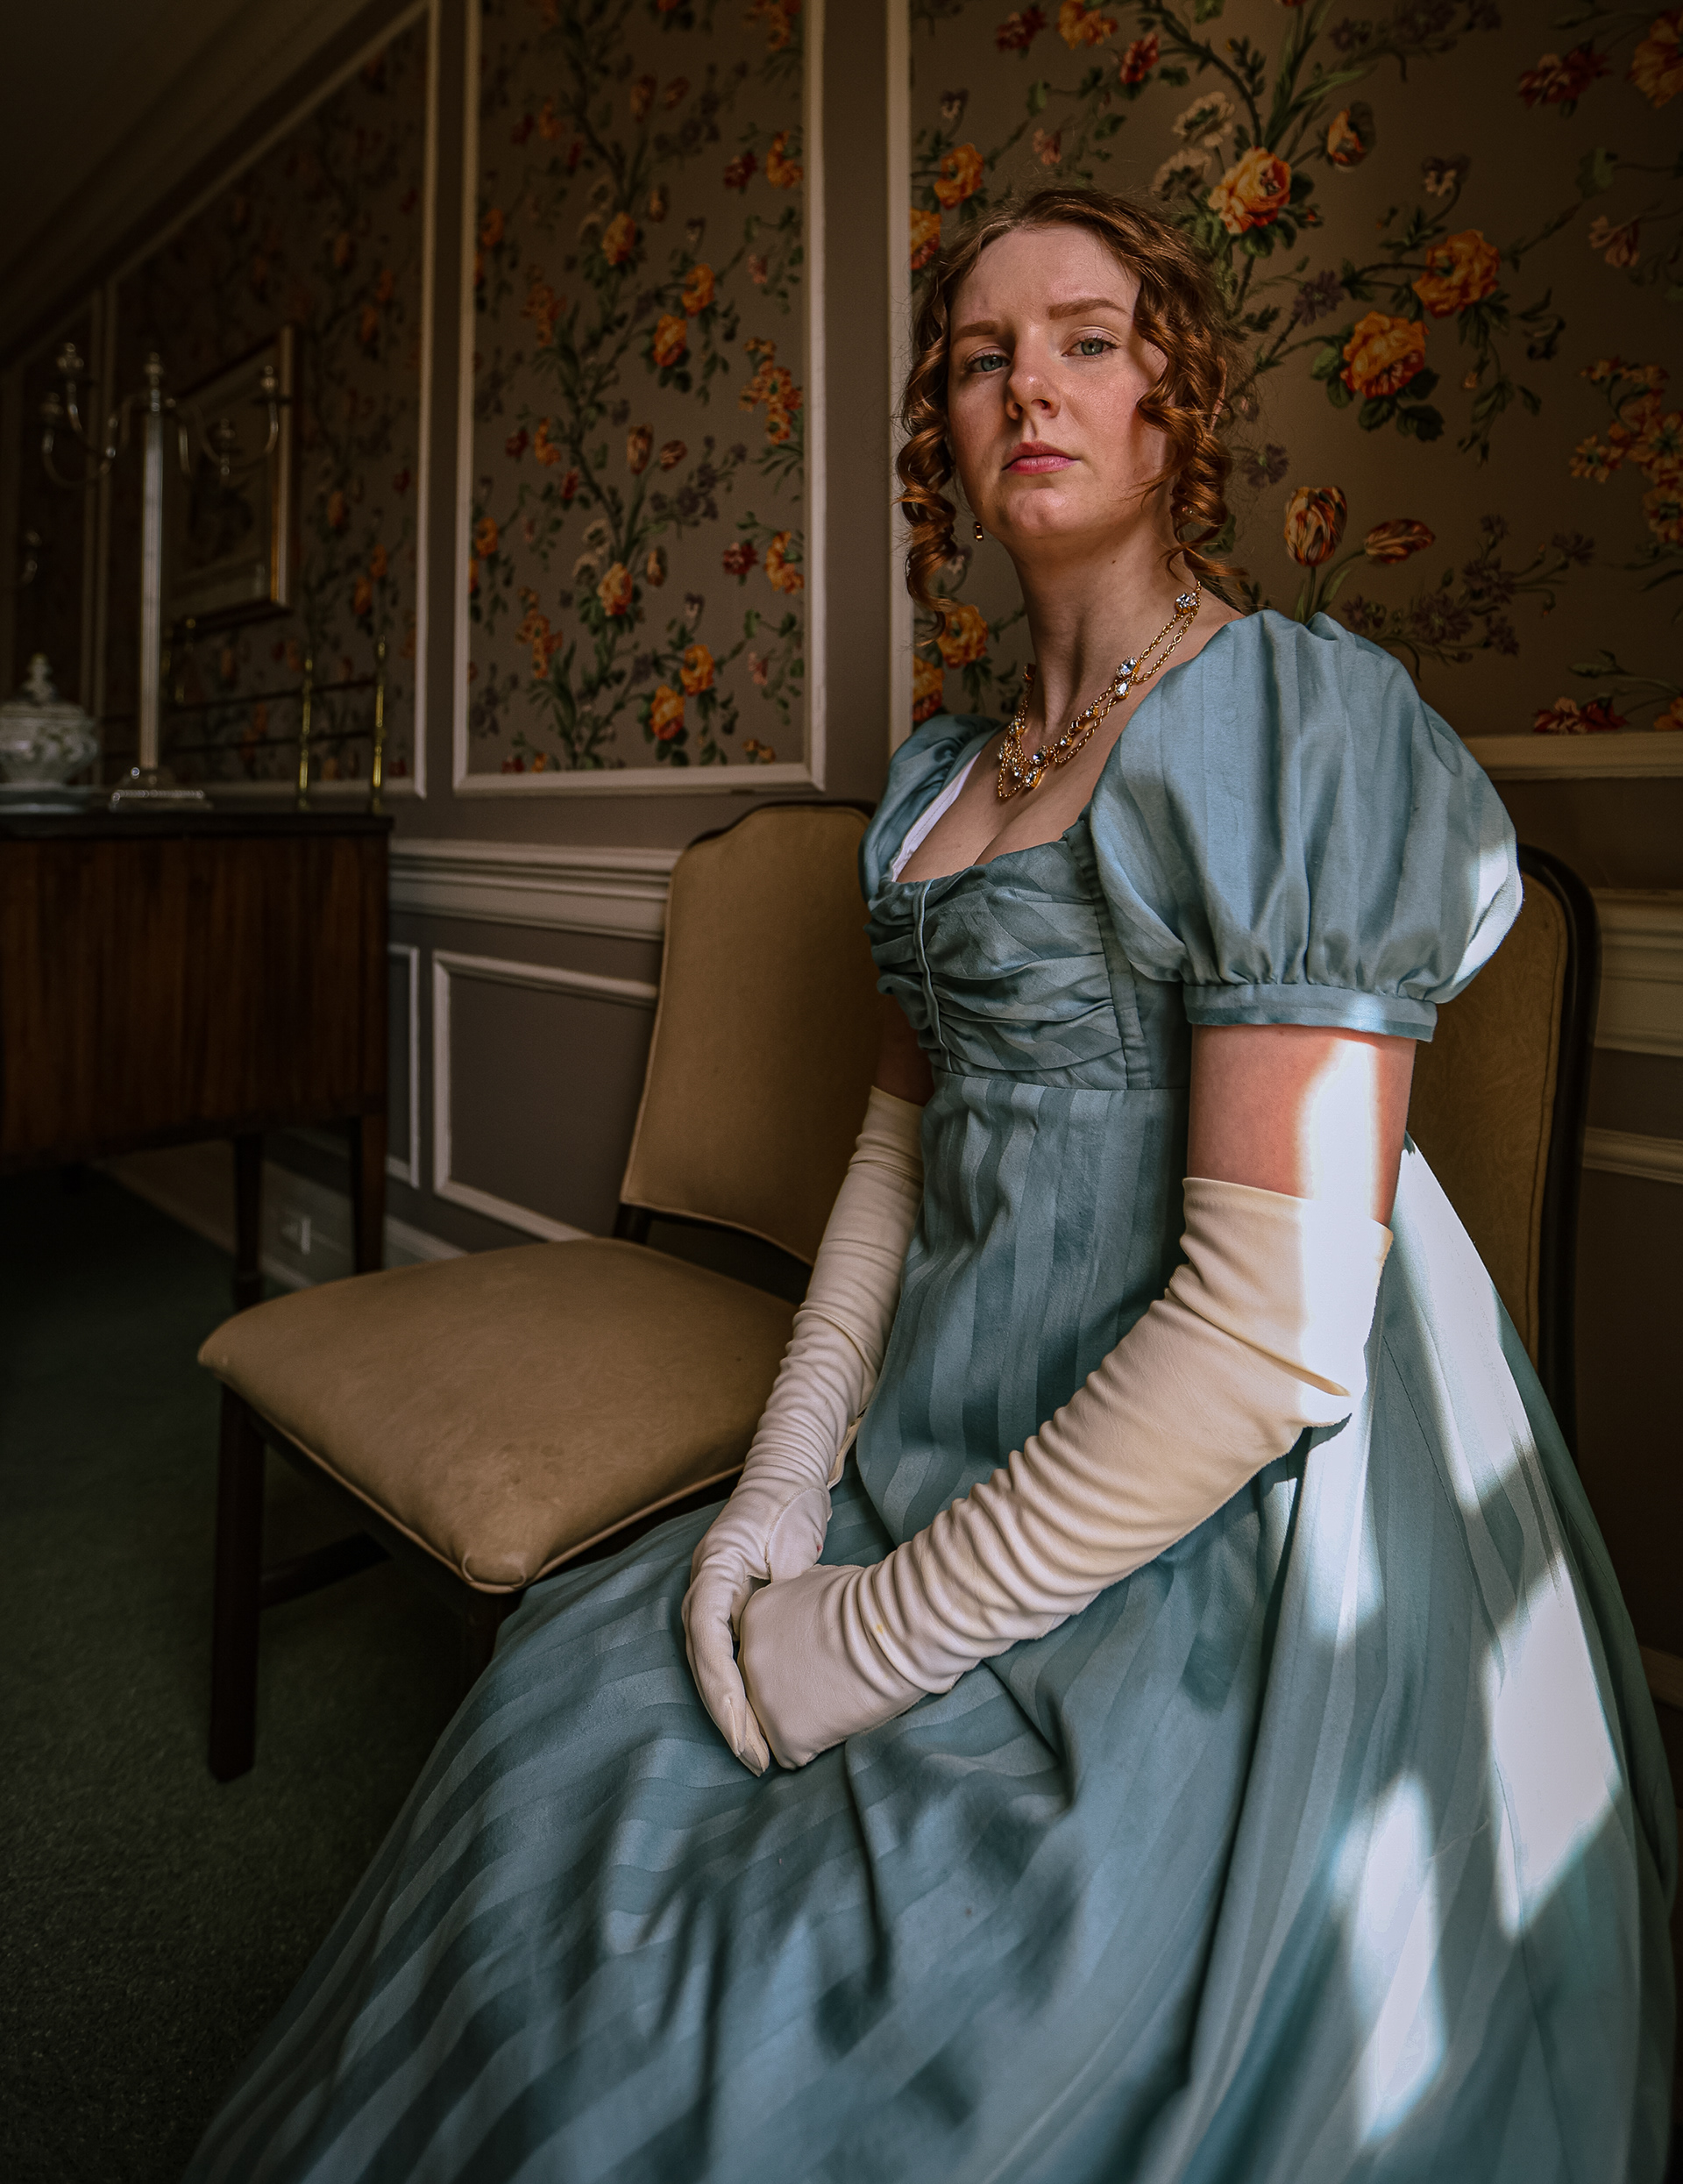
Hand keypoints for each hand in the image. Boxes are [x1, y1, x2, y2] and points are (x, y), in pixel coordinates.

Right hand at [682, 1479, 830, 1775]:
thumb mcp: (788, 1537)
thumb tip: (787, 1625)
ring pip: (712, 1666)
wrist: (785, 1477)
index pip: (707, 1641)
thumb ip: (783, 1579)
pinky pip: (728, 1658)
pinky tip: (757, 1723)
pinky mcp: (731, 1608)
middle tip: (752, 1758)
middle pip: (705, 1663)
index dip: (724, 1692)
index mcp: (713, 1571)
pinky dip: (739, 1692)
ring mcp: (714, 1599)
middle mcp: (704, 1589)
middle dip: (727, 1715)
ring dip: (731, 1711)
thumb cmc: (789, 1503)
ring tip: (754, 1753)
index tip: (744, 1732)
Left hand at [737, 1563, 924, 1769]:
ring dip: (805, 1716)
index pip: (765, 1651)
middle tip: (834, 1678)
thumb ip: (797, 1604)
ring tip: (841, 1697)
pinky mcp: (784, 1733)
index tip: (824, 1655)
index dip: (797, 1658)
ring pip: (777, 1721)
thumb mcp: (818, 1583)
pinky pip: (794, 1752)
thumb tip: (807, 1614)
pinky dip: (817, 1743)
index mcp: (755, 1617)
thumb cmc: (871, 1600)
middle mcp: (749, 1656)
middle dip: (795, 1688)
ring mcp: (763, 1697)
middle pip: (765, 1686)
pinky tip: (842, 1718)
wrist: (894, 1626)